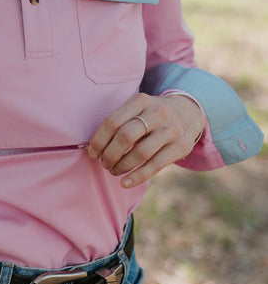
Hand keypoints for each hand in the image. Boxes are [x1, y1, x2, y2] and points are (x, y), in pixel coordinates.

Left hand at [87, 93, 205, 188]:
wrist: (189, 112)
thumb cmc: (153, 115)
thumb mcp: (139, 108)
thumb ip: (120, 121)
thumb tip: (95, 148)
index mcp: (141, 100)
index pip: (112, 122)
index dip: (99, 141)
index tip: (92, 153)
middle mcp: (158, 112)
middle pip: (125, 136)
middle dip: (110, 154)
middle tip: (104, 163)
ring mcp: (171, 129)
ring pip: (140, 153)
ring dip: (122, 166)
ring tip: (114, 170)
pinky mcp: (181, 146)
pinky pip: (155, 165)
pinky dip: (137, 177)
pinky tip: (125, 183)